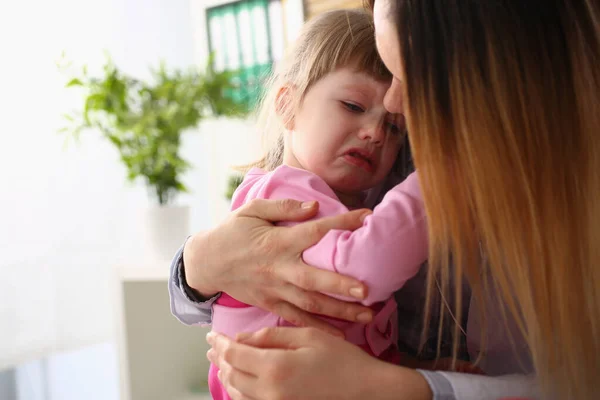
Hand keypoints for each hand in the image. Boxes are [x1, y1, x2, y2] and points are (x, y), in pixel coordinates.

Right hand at [183, 199, 374, 335]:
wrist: (206, 262)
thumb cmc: (231, 232)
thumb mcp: (252, 210)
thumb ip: (283, 207)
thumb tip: (314, 207)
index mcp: (277, 242)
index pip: (314, 231)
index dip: (341, 223)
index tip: (367, 216)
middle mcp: (278, 268)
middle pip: (313, 279)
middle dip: (340, 285)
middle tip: (367, 291)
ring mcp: (274, 289)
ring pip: (309, 304)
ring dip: (338, 311)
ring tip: (367, 316)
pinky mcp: (270, 303)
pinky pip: (296, 318)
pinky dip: (317, 327)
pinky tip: (340, 334)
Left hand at [206, 327, 432, 399]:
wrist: (365, 390)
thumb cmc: (341, 359)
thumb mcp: (309, 336)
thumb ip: (273, 335)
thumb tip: (243, 338)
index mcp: (275, 367)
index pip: (234, 354)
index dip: (220, 343)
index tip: (211, 335)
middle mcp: (270, 391)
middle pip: (231, 374)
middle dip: (220, 359)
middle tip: (213, 347)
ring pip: (238, 392)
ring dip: (226, 376)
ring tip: (222, 363)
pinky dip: (240, 392)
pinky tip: (240, 383)